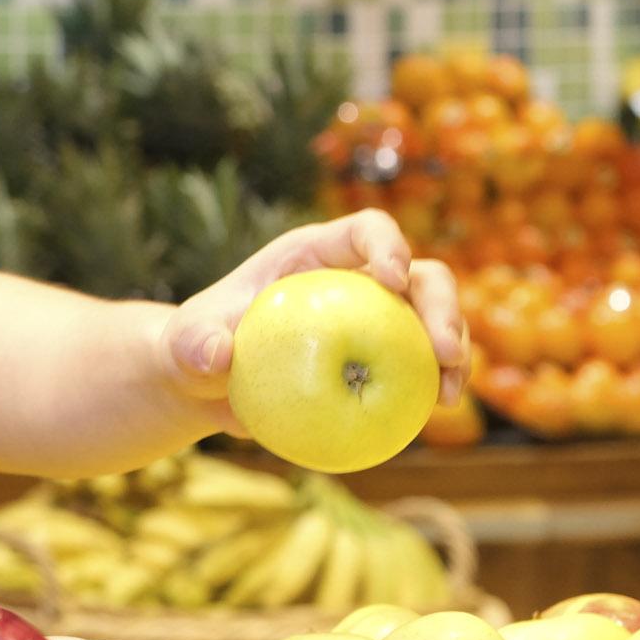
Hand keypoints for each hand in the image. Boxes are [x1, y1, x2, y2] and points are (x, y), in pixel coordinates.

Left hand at [163, 209, 465, 421]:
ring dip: (455, 348)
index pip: (366, 230)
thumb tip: (216, 356)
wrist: (209, 384)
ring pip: (435, 319)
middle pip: (421, 274)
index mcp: (314, 254)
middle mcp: (356, 279)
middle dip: (442, 305)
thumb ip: (195, 344)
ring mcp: (377, 318)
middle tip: (443, 352)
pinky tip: (437, 409)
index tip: (393, 280)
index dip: (389, 245)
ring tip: (450, 392)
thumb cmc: (197, 346)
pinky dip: (437, 382)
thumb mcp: (184, 344)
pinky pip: (421, 365)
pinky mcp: (383, 356)